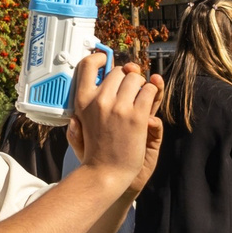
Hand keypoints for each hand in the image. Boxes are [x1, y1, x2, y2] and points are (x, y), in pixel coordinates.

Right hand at [70, 52, 161, 188]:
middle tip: (127, 94)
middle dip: (126, 79)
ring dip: (141, 87)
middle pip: (119, 71)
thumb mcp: (79, 125)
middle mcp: (100, 100)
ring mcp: (119, 107)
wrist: (106, 174)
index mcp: (82, 100)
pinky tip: (145, 108)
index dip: (100, 58)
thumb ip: (86, 102)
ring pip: (137, 78)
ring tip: (138, 102)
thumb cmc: (95, 150)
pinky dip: (152, 95)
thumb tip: (95, 81)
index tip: (106, 60)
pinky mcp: (138, 116)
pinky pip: (150, 91)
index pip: (88, 65)